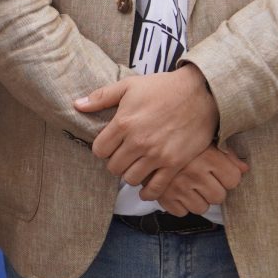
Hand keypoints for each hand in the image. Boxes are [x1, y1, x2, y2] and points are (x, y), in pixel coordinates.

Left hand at [82, 66, 218, 192]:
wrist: (201, 93)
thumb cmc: (163, 87)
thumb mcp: (129, 86)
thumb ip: (101, 97)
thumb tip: (77, 105)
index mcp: (124, 123)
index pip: (99, 150)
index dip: (102, 149)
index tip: (110, 146)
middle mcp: (138, 141)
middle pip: (113, 167)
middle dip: (116, 162)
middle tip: (124, 156)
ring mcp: (156, 155)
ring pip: (131, 179)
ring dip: (130, 175)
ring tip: (136, 166)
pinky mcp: (174, 164)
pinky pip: (155, 188)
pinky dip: (148, 192)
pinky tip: (146, 189)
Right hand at [151, 146, 249, 216]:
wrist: (145, 141)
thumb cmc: (180, 138)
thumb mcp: (205, 140)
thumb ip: (228, 155)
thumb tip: (245, 169)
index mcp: (208, 156)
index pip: (233, 180)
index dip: (228, 177)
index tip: (220, 172)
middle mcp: (195, 173)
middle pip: (218, 197)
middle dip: (213, 190)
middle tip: (204, 180)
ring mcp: (178, 187)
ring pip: (200, 208)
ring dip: (197, 199)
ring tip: (190, 185)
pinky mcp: (163, 197)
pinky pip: (181, 212)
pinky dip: (179, 205)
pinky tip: (177, 191)